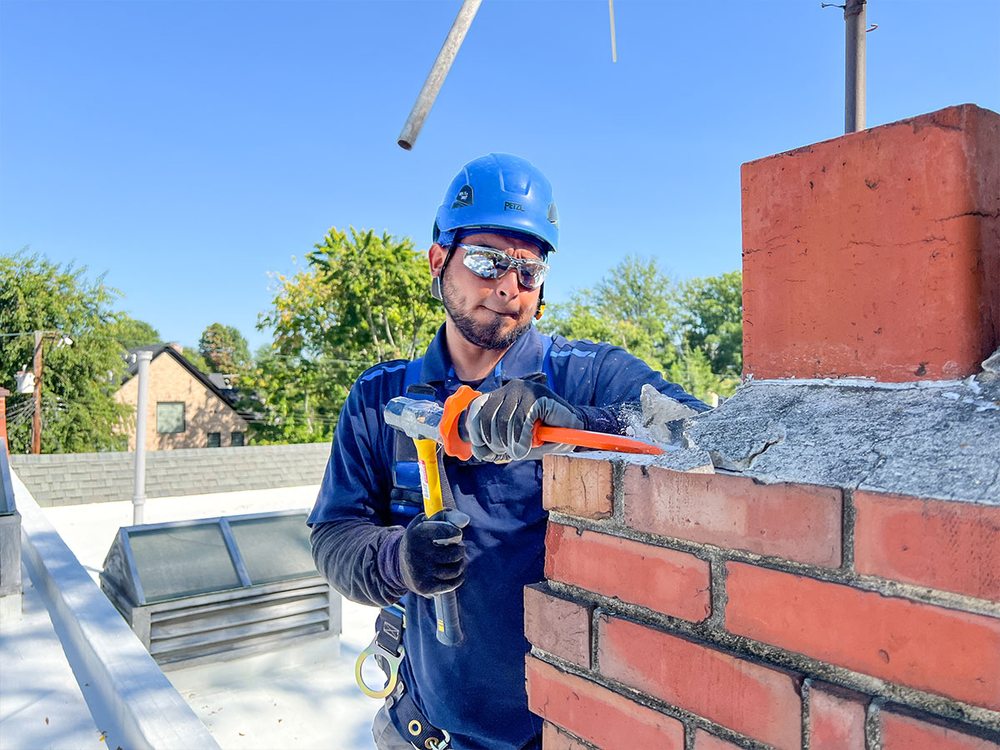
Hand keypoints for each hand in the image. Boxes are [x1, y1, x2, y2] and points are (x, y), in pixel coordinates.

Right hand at [399, 509, 469, 595]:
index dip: (456, 533)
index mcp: (418, 533)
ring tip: (453, 560)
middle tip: (455, 549)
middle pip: (456, 553)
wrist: (398, 563)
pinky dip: (457, 578)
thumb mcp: (427, 521)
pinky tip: (451, 572)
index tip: (456, 535)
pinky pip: (453, 583)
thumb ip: (447, 515)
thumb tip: (465, 519)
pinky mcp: (425, 587)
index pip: (447, 531)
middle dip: (460, 550)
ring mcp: (421, 572)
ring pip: (456, 569)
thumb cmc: (420, 538)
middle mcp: (418, 553)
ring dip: (459, 564)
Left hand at [464, 376, 584, 461]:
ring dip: (510, 442)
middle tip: (508, 453)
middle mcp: (510, 389)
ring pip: (504, 420)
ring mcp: (525, 389)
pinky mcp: (539, 395)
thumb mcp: (513, 443)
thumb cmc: (542, 438)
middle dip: (494, 442)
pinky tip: (526, 447)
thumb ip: (496, 445)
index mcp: (500, 397)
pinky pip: (522, 419)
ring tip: (519, 451)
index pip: (476, 409)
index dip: (475, 432)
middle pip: (487, 416)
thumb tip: (479, 451)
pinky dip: (521, 438)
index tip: (482, 451)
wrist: (573, 431)